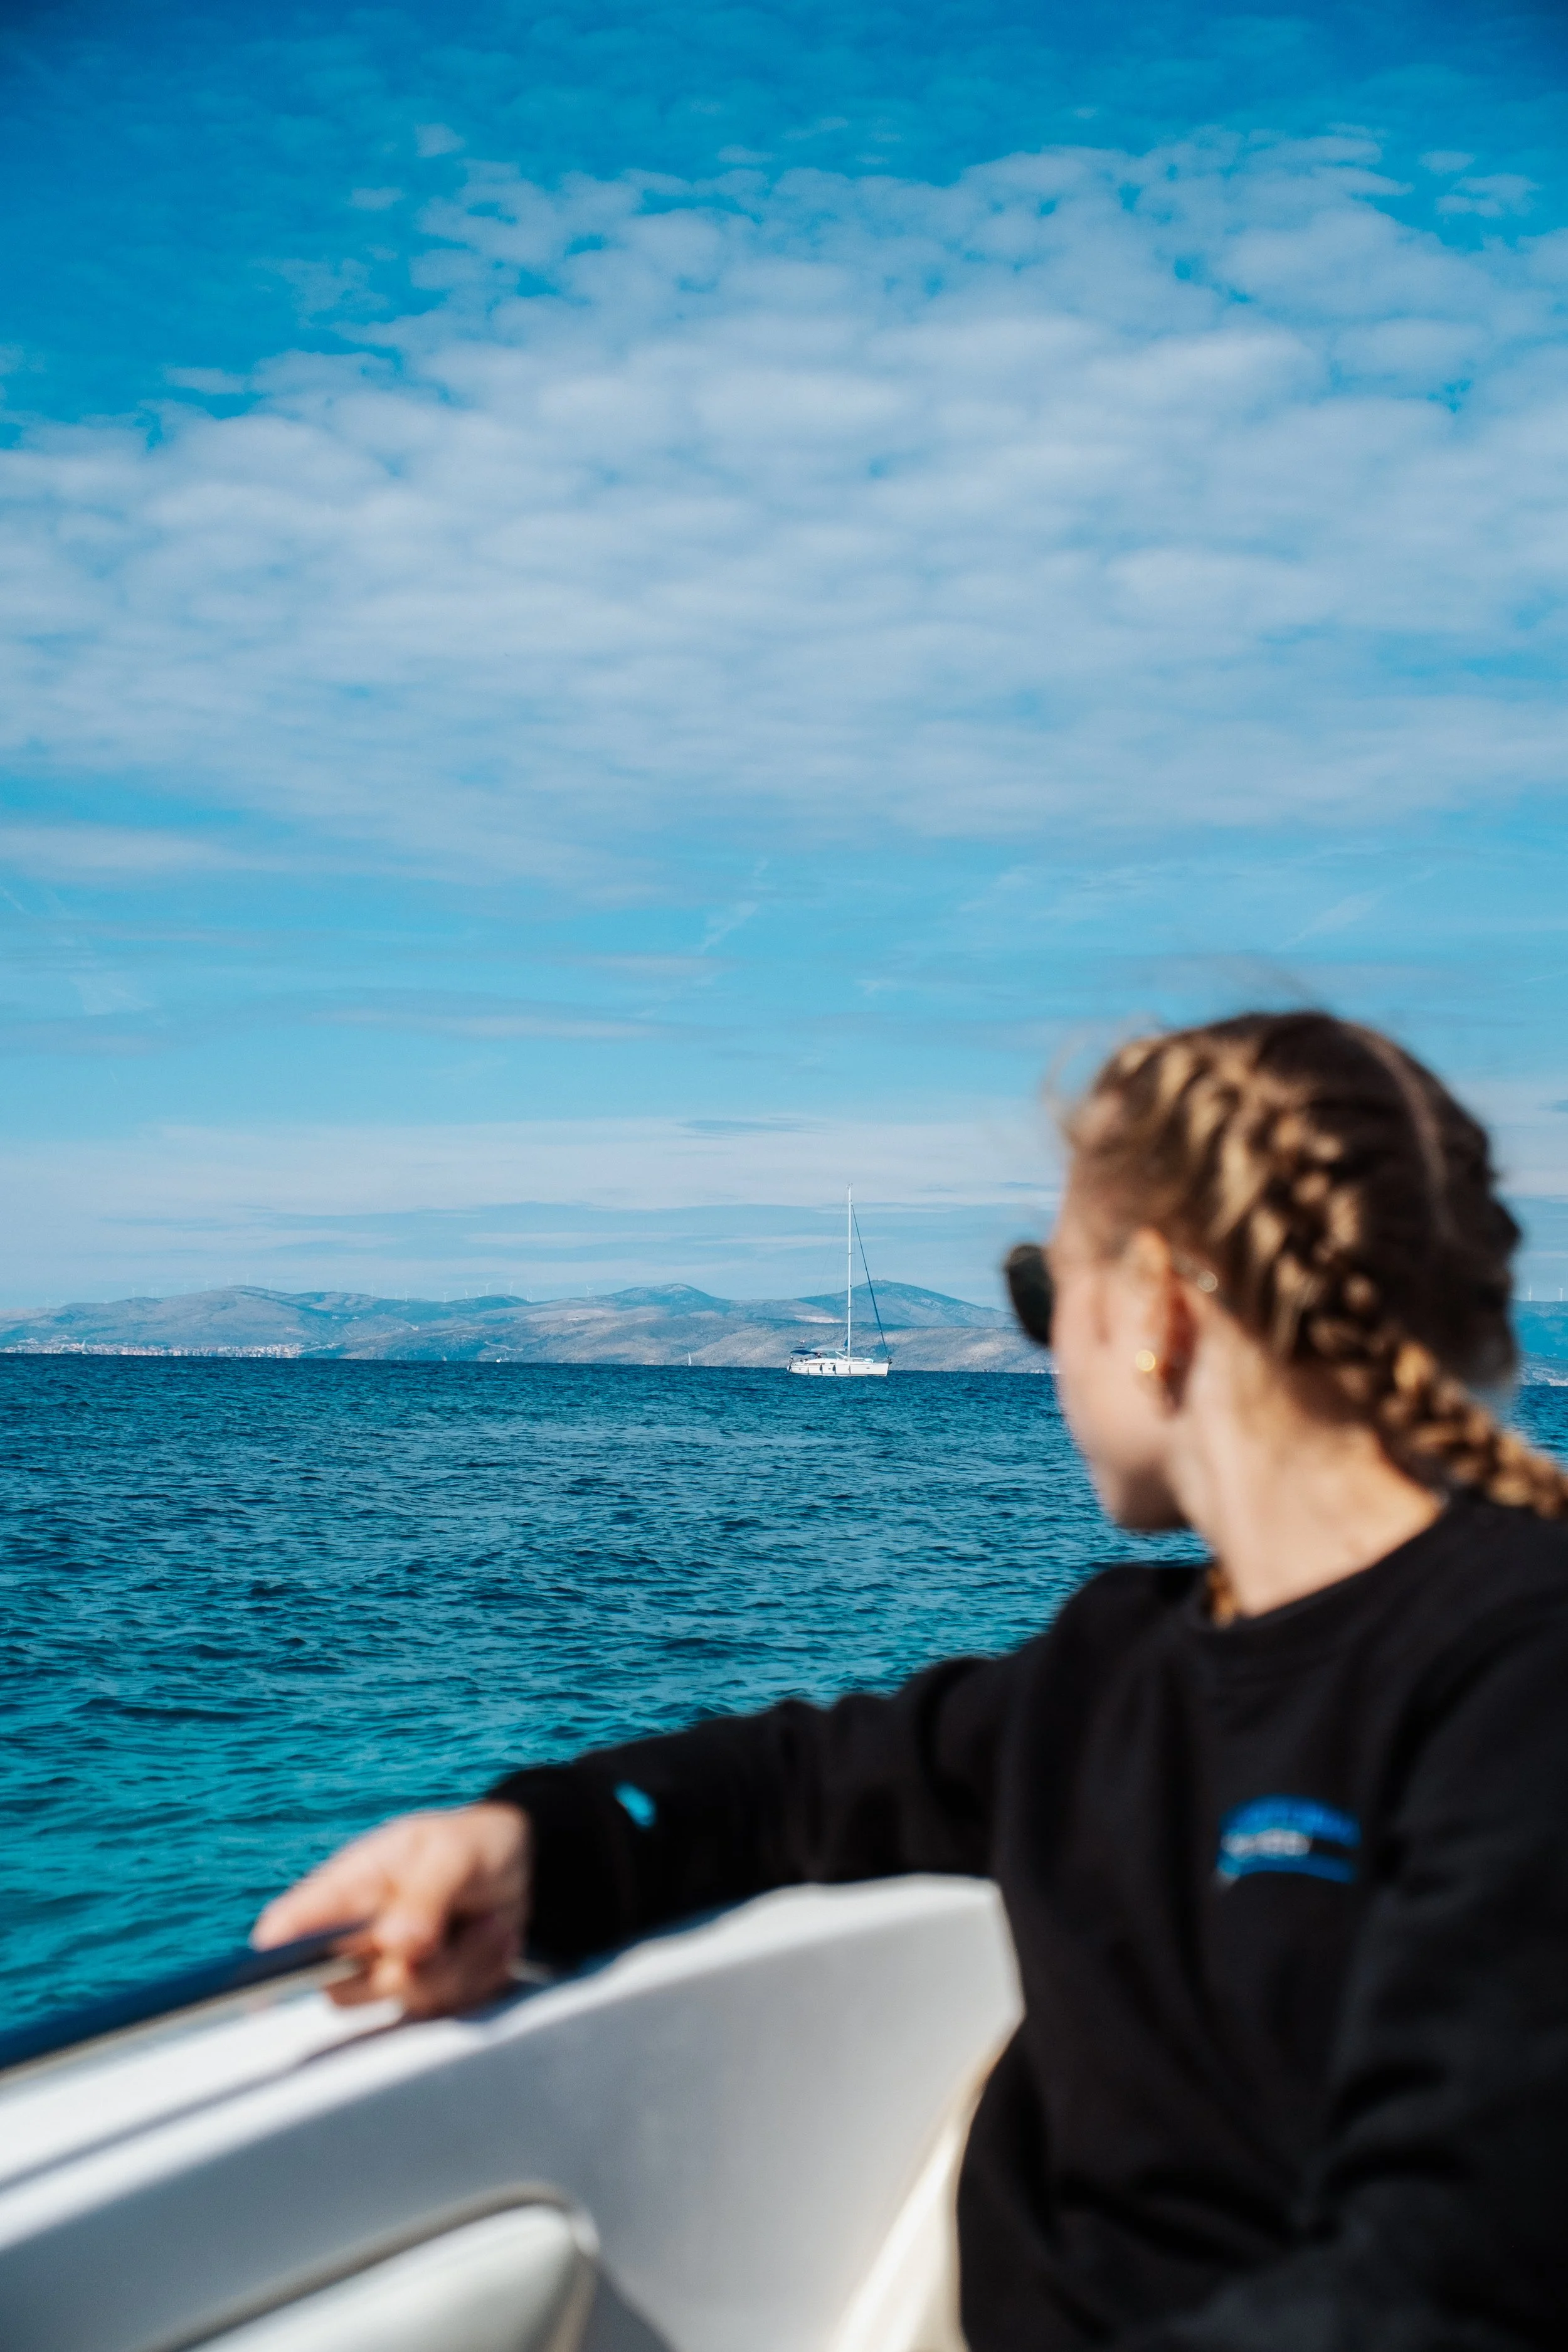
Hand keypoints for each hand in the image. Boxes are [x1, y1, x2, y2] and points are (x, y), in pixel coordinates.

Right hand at [252, 1802, 531, 2018]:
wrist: (522, 1867)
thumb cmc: (475, 1846)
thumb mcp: (456, 1853)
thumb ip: (426, 1893)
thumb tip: (395, 1944)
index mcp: (351, 1886)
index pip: (291, 1924)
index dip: (275, 1953)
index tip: (273, 1977)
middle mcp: (361, 1935)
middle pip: (341, 1986)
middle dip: (403, 1968)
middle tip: (445, 1930)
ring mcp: (392, 1969)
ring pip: (403, 2000)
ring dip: (458, 1965)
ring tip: (486, 1922)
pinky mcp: (429, 1994)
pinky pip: (447, 2008)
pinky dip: (480, 1977)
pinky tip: (492, 1941)